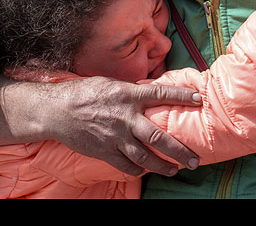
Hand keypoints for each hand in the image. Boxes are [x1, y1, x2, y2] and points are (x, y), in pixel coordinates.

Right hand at [49, 76, 200, 175]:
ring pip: (145, 156)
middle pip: (158, 136)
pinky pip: (126, 165)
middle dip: (179, 150)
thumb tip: (150, 91)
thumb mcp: (111, 84)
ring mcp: (115, 136)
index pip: (161, 94)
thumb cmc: (85, 93)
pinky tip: (145, 170)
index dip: (181, 96)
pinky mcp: (104, 151)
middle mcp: (125, 117)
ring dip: (162, 166)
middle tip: (194, 159)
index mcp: (128, 94)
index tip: (199, 99)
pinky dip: (137, 169)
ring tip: (175, 169)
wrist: (57, 110)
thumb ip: (131, 91)